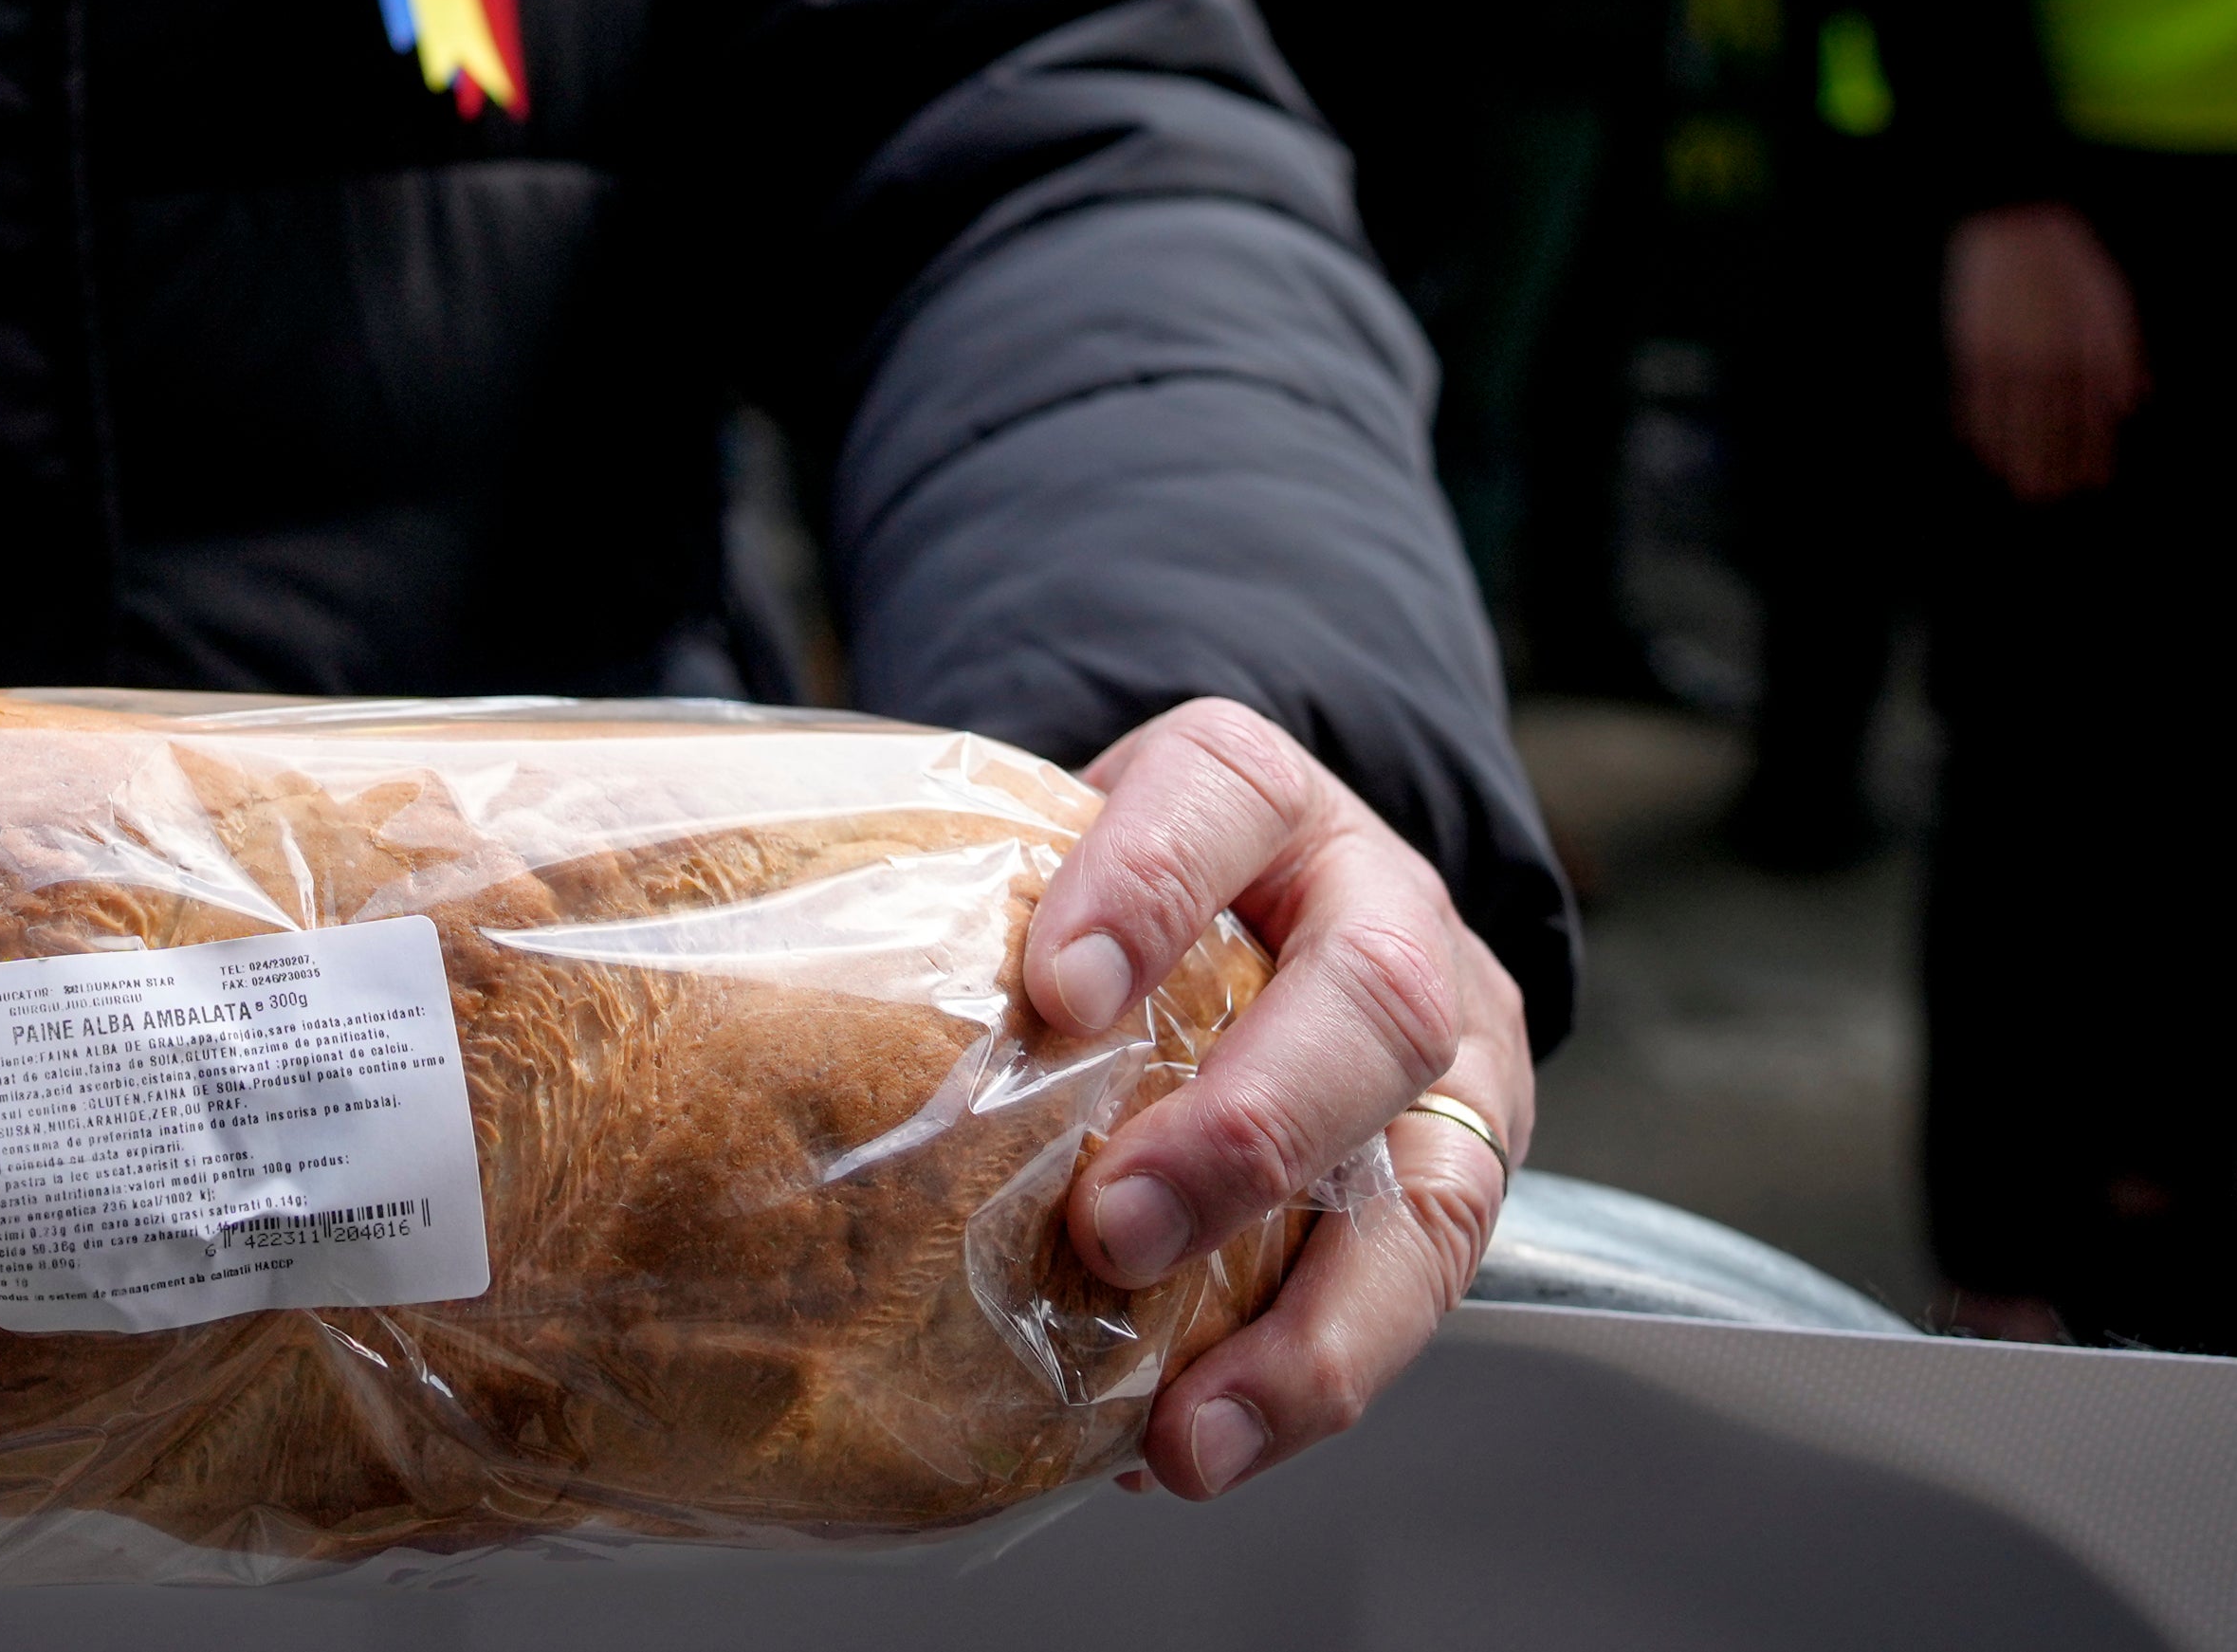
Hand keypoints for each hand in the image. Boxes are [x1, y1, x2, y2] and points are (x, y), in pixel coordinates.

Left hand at [1021, 698, 1530, 1502]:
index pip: (1223, 794)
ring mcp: (1452, 1054)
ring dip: (1309, 1326)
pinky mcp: (1462, 1175)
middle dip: (1247, 1133)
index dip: (1152, 882)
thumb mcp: (1064, 847)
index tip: (1060, 987)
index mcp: (1264, 802)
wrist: (1280, 903)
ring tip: (1187, 1424)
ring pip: (1436, 1186)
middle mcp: (1382, 912)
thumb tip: (774, 978)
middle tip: (1118, 1229)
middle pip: (1371, 1002)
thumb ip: (973, 901)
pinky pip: (1420, 1294)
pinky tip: (1198, 1442)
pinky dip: (1306, 1379)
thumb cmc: (1131, 897)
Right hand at [1948, 200, 2149, 499]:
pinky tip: (1980, 446)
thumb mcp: (2111, 305)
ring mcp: (2009, 358)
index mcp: (2088, 353)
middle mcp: (2050, 364)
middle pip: (2051, 432)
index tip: (2086, 483)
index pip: (2091, 421)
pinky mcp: (1975, 347)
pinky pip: (1975, 398)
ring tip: (2015, 483)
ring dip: (2014, 458)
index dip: (2089, 456)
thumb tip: (2133, 400)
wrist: (2015, 221)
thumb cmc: (2070, 263)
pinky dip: (1978, 426)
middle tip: (2045, 497)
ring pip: (2012, 423)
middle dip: (2049, 468)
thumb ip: (2122, 355)